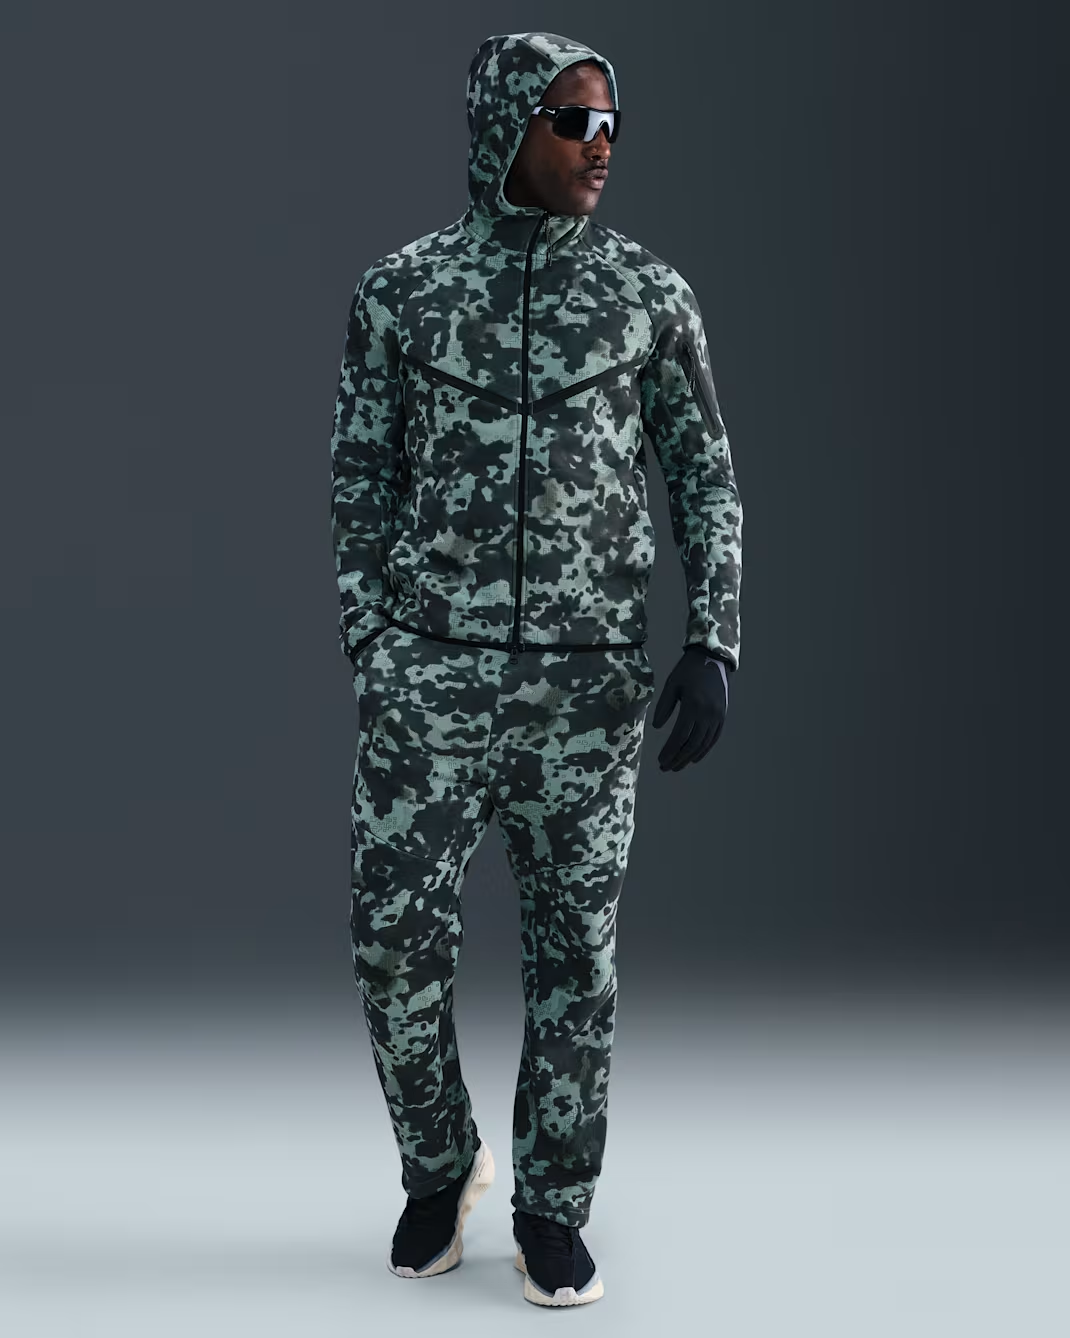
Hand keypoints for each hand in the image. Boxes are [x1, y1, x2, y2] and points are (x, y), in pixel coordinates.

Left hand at [651, 646, 729, 770]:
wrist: (713, 658)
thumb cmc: (688, 670)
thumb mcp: (672, 684)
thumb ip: (664, 706)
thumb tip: (656, 727)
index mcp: (693, 705)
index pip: (680, 736)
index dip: (670, 751)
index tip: (660, 760)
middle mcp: (707, 713)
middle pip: (692, 744)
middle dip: (678, 758)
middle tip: (666, 767)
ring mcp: (717, 716)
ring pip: (703, 743)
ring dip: (689, 757)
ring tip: (677, 766)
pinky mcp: (722, 715)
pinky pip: (714, 737)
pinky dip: (704, 749)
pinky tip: (694, 757)